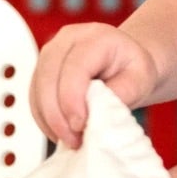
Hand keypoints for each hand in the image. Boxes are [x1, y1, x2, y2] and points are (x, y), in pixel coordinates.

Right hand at [29, 23, 159, 147]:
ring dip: (49, 120)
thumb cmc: (134, 68)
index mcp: (95, 37)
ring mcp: (51, 54)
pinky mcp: (42, 72)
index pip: (74, 67)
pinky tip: (62, 133)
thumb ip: (122, 93)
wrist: (126, 63)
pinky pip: (34, 98)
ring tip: (71, 140)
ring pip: (36, 89)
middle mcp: (67, 40)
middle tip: (74, 139)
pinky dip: (45, 120)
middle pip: (48, 76)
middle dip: (56, 114)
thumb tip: (98, 113)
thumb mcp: (142, 79)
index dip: (72, 99)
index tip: (80, 125)